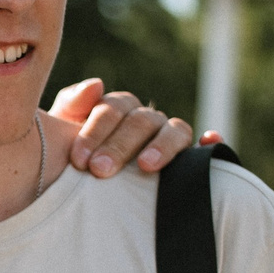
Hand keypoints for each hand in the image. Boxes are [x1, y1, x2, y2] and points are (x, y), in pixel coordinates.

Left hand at [50, 78, 215, 177]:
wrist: (79, 187)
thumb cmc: (74, 160)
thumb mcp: (63, 134)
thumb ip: (71, 108)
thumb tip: (96, 85)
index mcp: (118, 110)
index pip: (112, 109)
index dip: (95, 131)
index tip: (78, 159)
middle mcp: (146, 120)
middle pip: (141, 121)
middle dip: (119, 145)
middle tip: (99, 170)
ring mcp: (169, 137)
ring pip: (175, 130)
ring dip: (162, 145)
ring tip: (146, 166)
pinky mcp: (189, 160)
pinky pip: (206, 149)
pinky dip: (210, 144)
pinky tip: (209, 142)